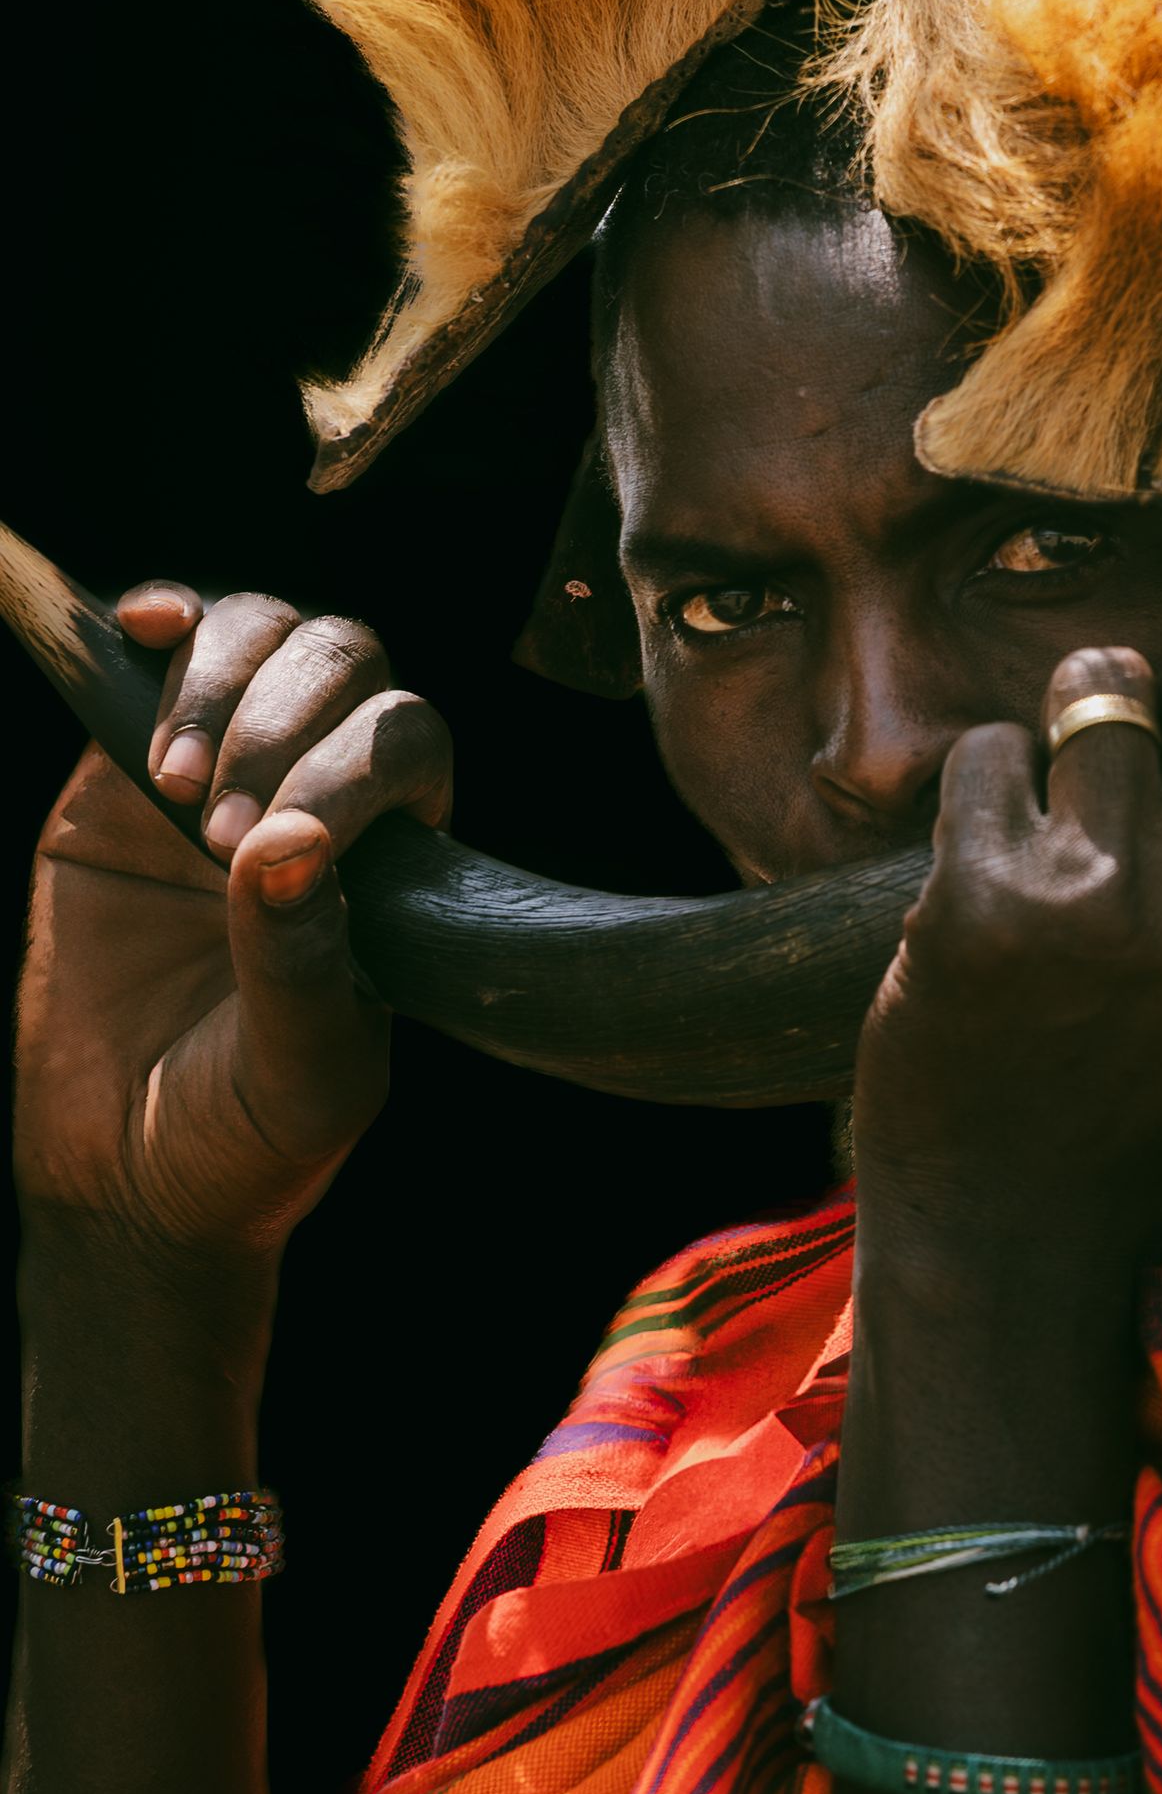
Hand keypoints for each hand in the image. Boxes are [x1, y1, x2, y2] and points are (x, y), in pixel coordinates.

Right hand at [13, 580, 451, 1257]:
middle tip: (212, 823)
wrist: (125, 1172)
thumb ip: (301, 963)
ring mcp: (229, 770)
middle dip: (282, 713)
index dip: (347, 767)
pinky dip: (160, 621)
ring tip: (170, 780)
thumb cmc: (245, 1132)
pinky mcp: (125, 771)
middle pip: (344, 662)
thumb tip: (289, 841)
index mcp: (400, 858)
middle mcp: (326, 793)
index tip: (265, 845)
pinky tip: (139, 623)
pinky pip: (157, 659)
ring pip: (261, 635)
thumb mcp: (296, 1074)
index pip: (405, 745)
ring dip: (219, 674)